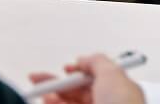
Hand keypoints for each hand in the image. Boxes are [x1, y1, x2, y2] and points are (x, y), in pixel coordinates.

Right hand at [27, 54, 144, 103]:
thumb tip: (84, 59)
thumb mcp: (112, 73)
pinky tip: (47, 101)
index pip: (95, 78)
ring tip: (43, 92)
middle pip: (78, 91)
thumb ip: (97, 61)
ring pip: (69, 103)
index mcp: (119, 90)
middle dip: (58, 83)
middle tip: (41, 79)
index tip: (65, 68)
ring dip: (54, 96)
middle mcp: (107, 103)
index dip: (78, 72)